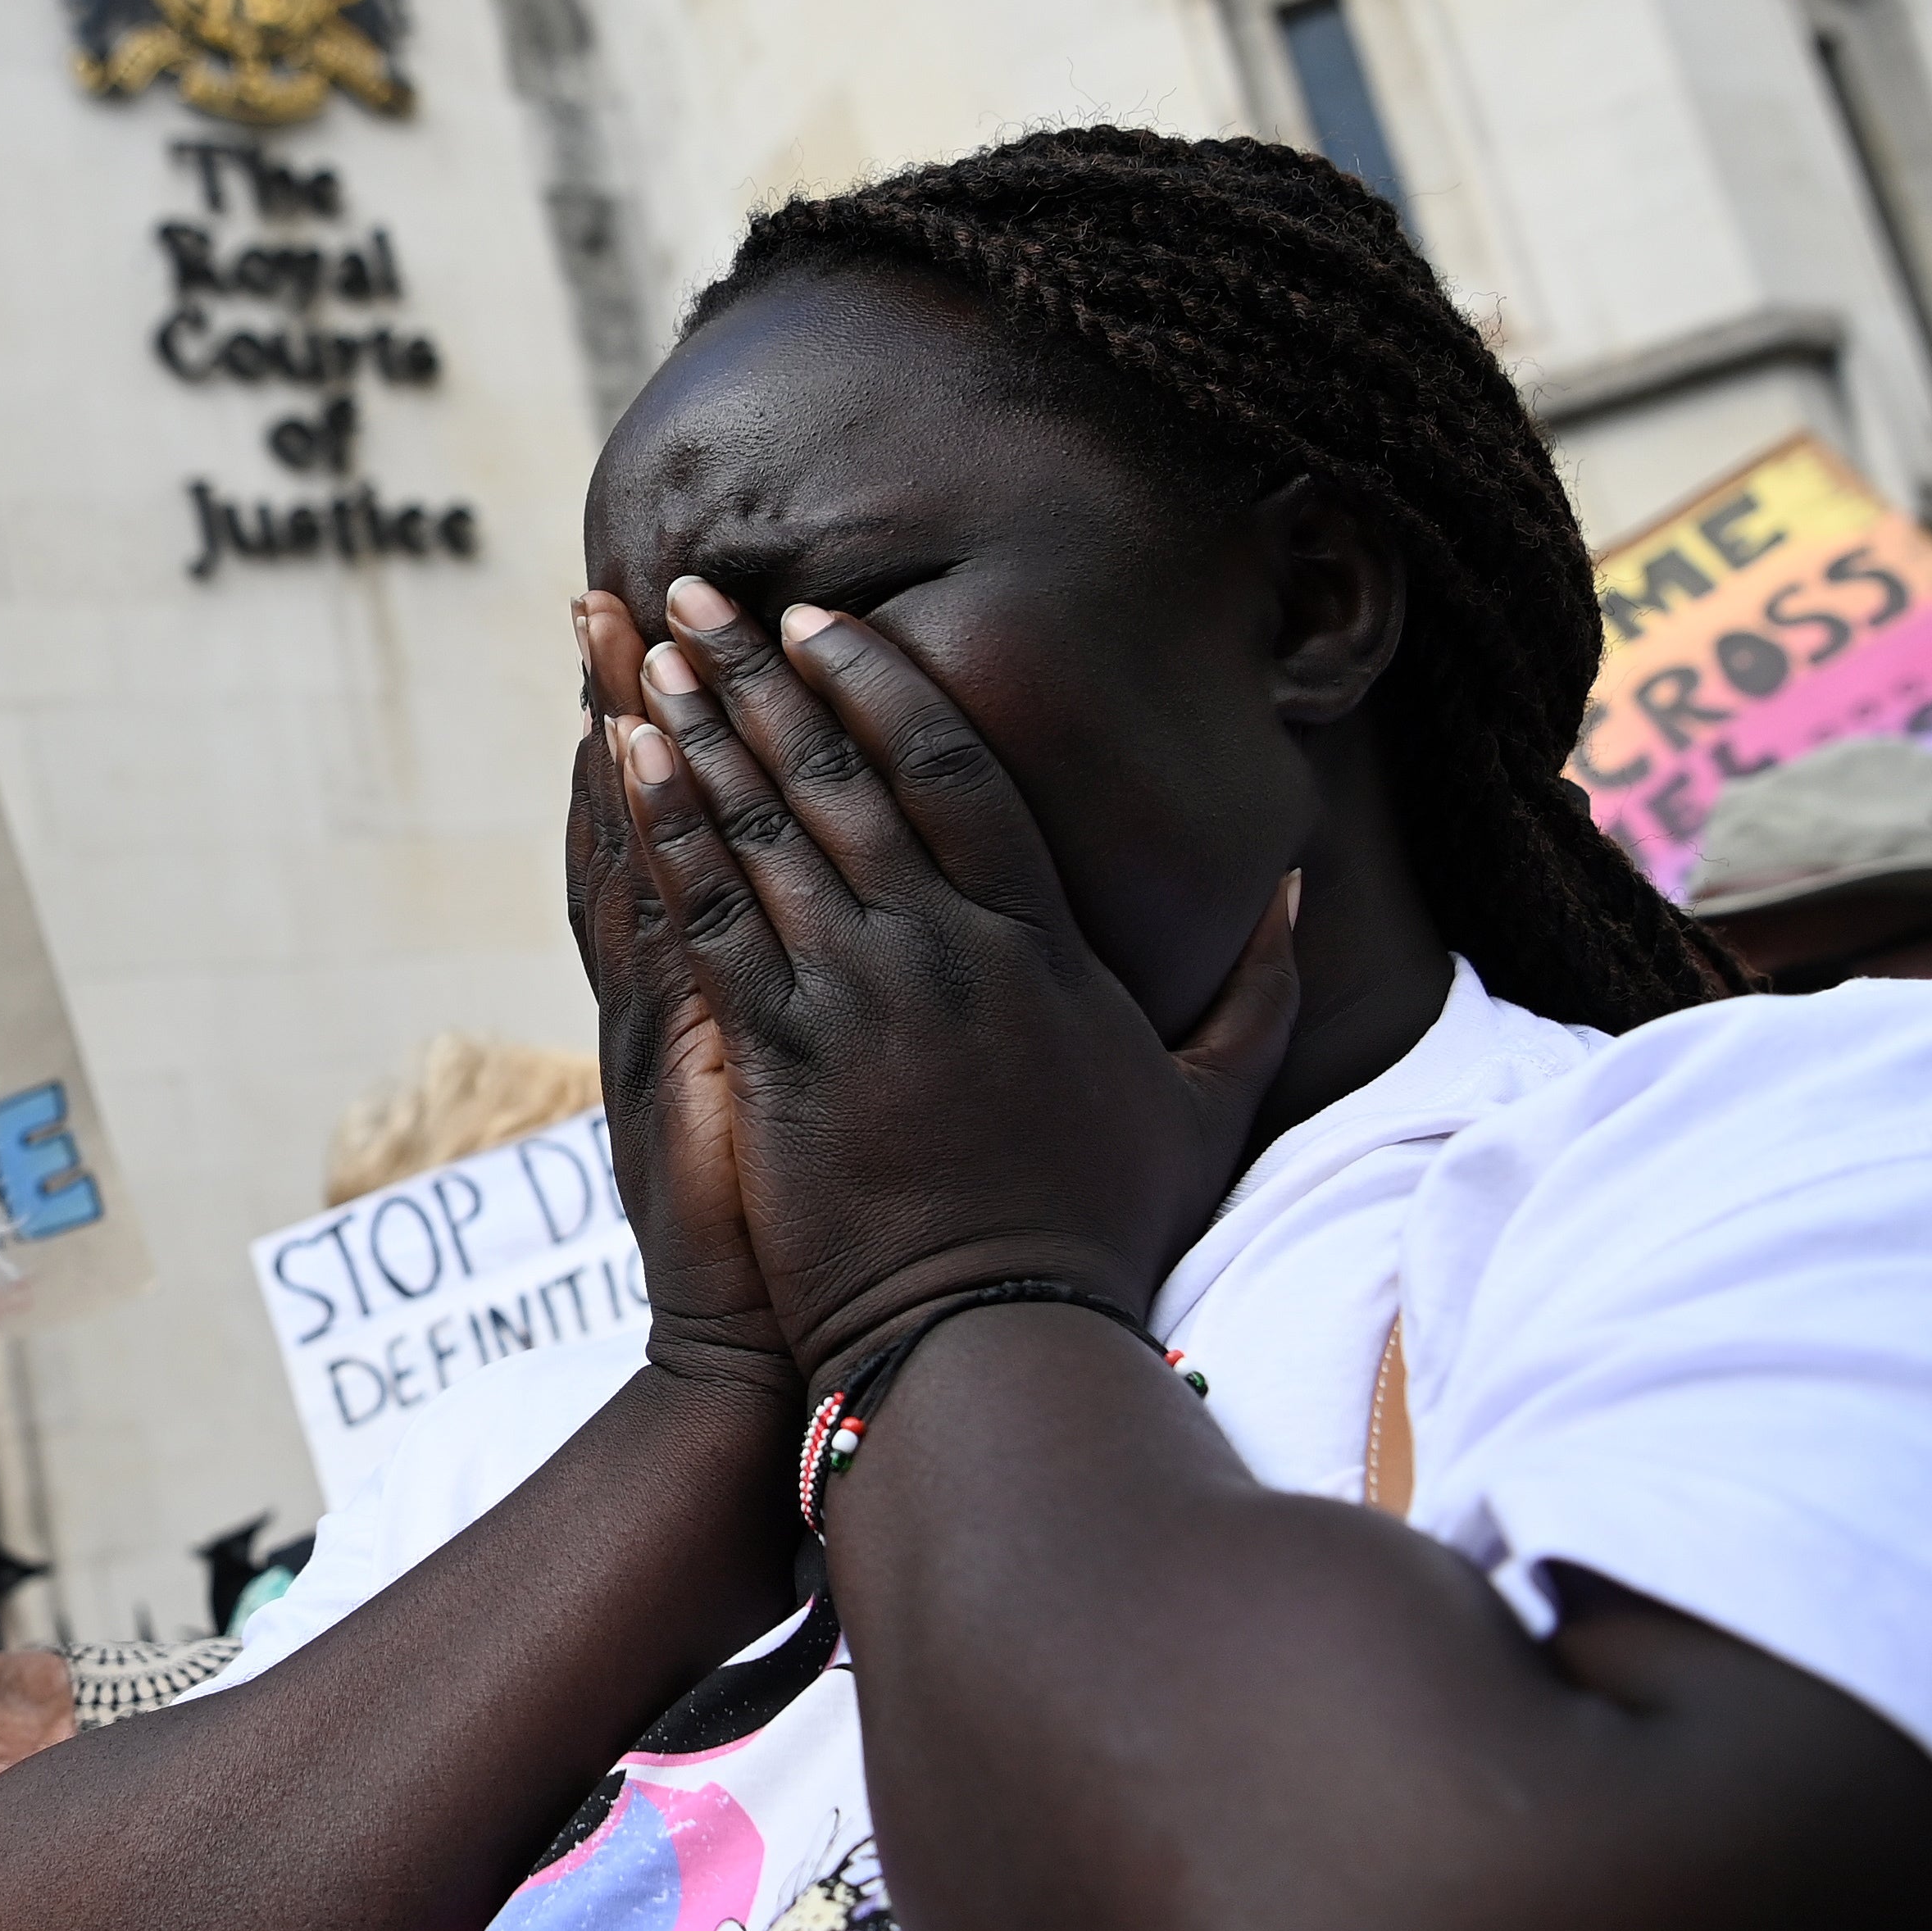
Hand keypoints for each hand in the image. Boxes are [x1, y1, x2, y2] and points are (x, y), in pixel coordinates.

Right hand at [570, 594, 791, 1401]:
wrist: (779, 1365)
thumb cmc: (838, 1259)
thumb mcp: (844, 1132)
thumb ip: (866, 1048)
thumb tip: (921, 970)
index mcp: (742, 999)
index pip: (717, 843)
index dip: (703, 743)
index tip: (701, 644)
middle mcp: (695, 994)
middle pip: (665, 816)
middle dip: (648, 700)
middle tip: (617, 590)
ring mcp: (682, 1017)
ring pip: (645, 847)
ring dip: (630, 733)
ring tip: (607, 631)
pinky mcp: (689, 1056)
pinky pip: (654, 920)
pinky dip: (631, 836)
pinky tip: (614, 750)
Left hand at [613, 576, 1299, 1381]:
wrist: (990, 1344)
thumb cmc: (1100, 1232)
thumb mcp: (1211, 1103)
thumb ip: (1263, 985)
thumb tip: (1305, 885)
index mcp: (1039, 944)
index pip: (955, 772)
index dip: (881, 681)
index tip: (819, 618)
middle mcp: (942, 949)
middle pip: (842, 774)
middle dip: (766, 672)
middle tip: (698, 586)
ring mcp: (852, 998)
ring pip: (764, 827)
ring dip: (701, 727)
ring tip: (647, 646)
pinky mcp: (776, 1055)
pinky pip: (708, 914)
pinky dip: (666, 827)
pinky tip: (627, 760)